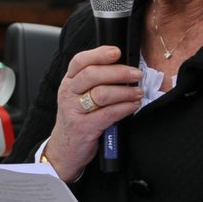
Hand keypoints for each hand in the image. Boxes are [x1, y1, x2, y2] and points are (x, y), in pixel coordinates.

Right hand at [45, 46, 142, 178]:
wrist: (64, 150)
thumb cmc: (77, 120)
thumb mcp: (78, 97)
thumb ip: (93, 82)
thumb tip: (122, 68)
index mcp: (68, 83)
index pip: (80, 61)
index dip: (99, 53)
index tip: (117, 51)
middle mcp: (68, 94)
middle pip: (92, 75)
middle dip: (118, 72)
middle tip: (136, 74)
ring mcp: (74, 111)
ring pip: (101, 94)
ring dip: (124, 91)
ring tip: (138, 92)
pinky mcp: (84, 128)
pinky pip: (108, 114)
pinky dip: (124, 108)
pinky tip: (133, 105)